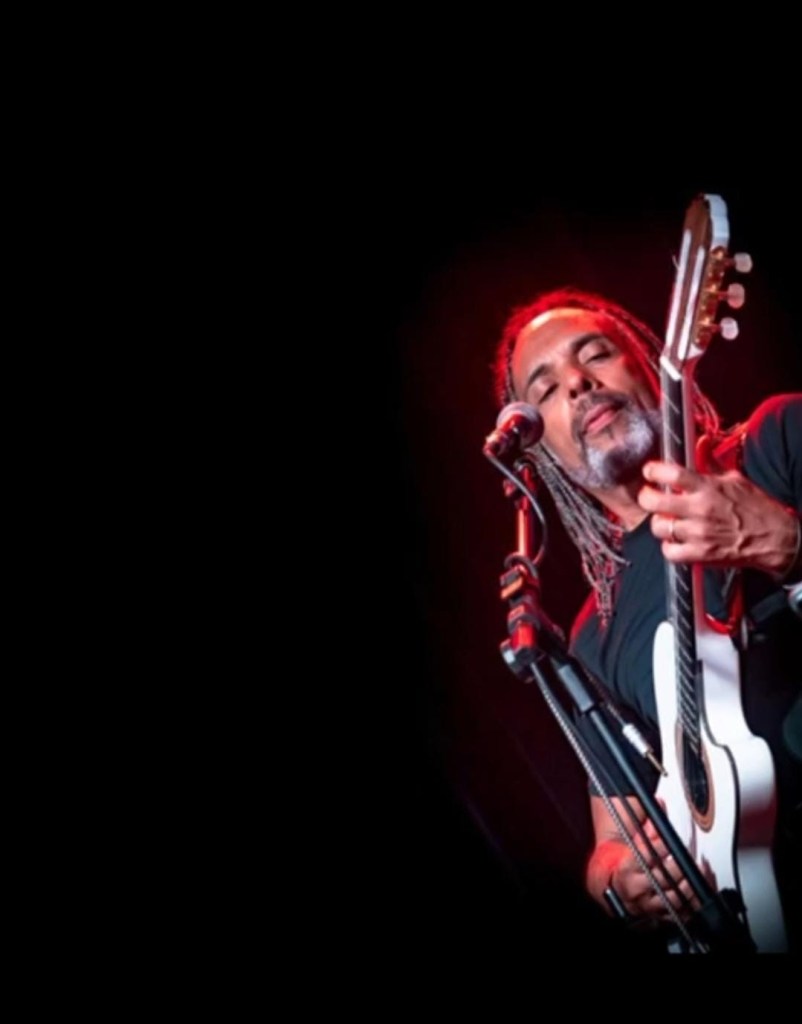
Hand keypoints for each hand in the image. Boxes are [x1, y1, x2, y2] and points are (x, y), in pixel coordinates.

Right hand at [611, 815, 698, 921]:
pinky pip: (675, 913)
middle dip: (678, 868)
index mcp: (627, 866)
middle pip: (661, 877)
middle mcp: (634, 886)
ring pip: (670, 897)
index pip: (645, 856)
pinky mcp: (655, 913)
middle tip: (691, 859)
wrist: (613, 885)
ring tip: (697, 875)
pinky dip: (687, 905)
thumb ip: (649, 825)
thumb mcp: (632, 840)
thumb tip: (660, 803)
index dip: (660, 847)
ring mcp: (645, 902)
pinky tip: (695, 896)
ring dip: (686, 887)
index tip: (671, 842)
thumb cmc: (625, 861)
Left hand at [637, 461, 798, 576]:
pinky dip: (669, 546)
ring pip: (658, 527)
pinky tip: (676, 540)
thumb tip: (701, 442)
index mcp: (708, 488)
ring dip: (659, 523)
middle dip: (647, 497)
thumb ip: (712, 463)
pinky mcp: (700, 555)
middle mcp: (700, 509)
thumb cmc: (756, 508)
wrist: (776, 539)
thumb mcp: (735, 479)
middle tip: (650, 496)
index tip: (650, 472)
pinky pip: (669, 551)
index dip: (653, 471)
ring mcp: (698, 533)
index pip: (671, 474)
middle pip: (654, 502)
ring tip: (667, 520)